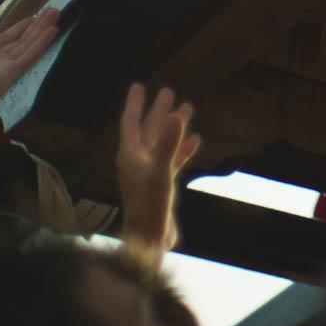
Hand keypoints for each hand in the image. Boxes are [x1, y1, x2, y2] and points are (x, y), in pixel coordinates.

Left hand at [0, 10, 61, 118]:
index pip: (8, 38)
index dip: (21, 27)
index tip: (34, 17)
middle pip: (22, 38)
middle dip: (37, 24)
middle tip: (54, 10)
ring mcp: (6, 65)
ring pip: (29, 43)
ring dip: (43, 28)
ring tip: (57, 13)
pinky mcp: (11, 72)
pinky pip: (30, 54)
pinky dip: (42, 42)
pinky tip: (53, 31)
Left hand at [117, 84, 202, 261]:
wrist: (149, 239)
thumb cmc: (149, 206)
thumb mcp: (161, 173)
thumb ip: (169, 145)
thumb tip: (176, 115)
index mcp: (130, 155)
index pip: (130, 122)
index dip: (135, 104)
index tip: (139, 86)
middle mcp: (137, 161)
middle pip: (148, 129)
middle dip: (158, 111)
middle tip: (168, 91)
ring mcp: (149, 173)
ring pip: (162, 143)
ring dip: (173, 128)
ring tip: (188, 110)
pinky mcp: (160, 184)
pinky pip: (172, 160)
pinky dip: (182, 150)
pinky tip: (195, 141)